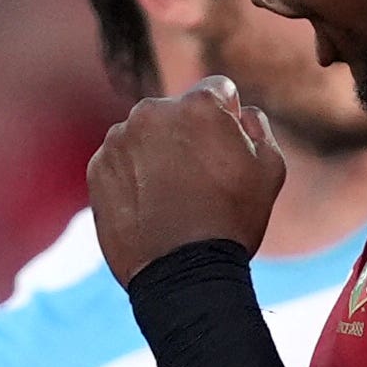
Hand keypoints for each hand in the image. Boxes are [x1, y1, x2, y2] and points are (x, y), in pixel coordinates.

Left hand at [86, 77, 287, 284]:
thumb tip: (242, 113)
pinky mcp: (97, 169)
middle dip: (187, 136)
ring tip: (172, 199)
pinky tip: (149, 208)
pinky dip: (132, 178)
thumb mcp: (269, 170)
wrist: (181, 274)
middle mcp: (152, 112)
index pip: (217, 92)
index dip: (226, 118)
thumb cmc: (231, 222)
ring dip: (156, 155)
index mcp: (197, 105)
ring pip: (144, 137)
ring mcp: (118, 140)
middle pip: (175, 114)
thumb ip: (257, 128)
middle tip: (199, 180)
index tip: (225, 147)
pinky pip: (120, 163)